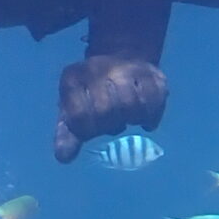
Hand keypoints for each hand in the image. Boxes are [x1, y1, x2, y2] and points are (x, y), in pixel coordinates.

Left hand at [53, 56, 167, 161]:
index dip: (88, 131)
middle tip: (113, 122)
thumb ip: (68, 135)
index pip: (79, 116)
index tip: (93, 129)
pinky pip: (154, 100)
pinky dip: (151, 116)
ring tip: (129, 118)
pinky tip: (145, 119)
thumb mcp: (74, 112)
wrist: (122, 60)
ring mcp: (124, 67)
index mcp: (72, 79)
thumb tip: (64, 158)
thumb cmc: (93, 96)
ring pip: (131, 104)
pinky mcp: (151, 72)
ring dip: (132, 119)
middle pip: (105, 111)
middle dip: (110, 124)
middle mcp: (96, 68)